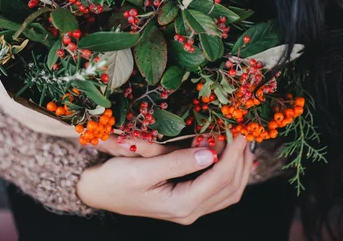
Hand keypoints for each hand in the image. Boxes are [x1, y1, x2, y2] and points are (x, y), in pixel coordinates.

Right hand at [77, 134, 252, 223]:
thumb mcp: (143, 167)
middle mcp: (189, 212)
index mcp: (180, 205)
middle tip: (245, 132)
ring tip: (242, 142)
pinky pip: (218, 191)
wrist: (97, 192)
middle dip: (241, 159)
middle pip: (230, 187)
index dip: (233, 153)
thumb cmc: (115, 179)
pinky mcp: (186, 201)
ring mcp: (189, 209)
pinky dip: (229, 173)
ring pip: (228, 192)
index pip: (219, 178)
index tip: (240, 130)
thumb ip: (176, 162)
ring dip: (239, 167)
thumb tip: (208, 153)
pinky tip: (230, 156)